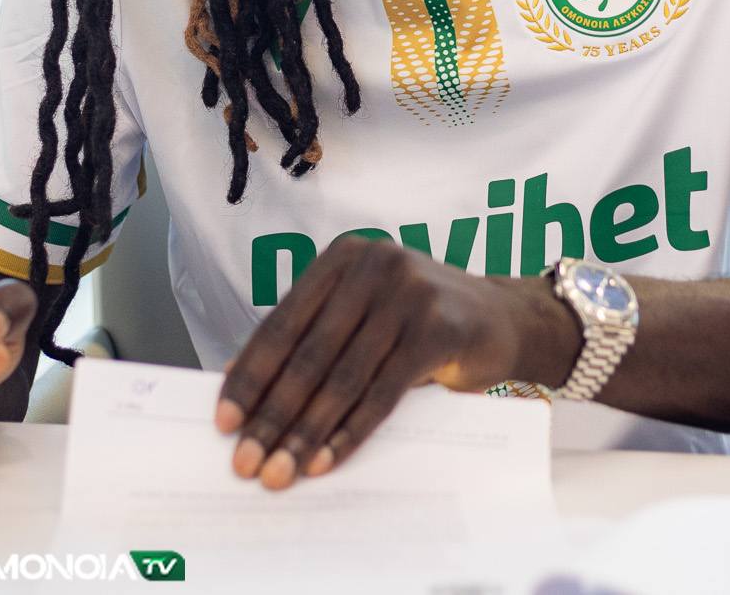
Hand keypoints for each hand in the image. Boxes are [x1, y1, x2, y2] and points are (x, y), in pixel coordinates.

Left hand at [212, 237, 577, 490]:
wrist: (505, 318)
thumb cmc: (421, 323)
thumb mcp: (364, 316)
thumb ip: (314, 339)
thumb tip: (239, 387)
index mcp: (342, 259)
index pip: (282, 323)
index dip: (250, 376)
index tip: (224, 422)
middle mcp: (372, 266)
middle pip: (308, 354)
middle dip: (272, 414)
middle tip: (245, 462)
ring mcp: (408, 293)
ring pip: (342, 377)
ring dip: (305, 432)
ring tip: (279, 472)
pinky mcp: (437, 328)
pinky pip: (382, 392)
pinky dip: (349, 432)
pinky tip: (324, 461)